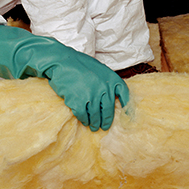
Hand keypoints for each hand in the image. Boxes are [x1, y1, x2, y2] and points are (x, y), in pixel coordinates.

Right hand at [0, 24, 129, 130]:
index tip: (126, 116)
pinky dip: (84, 120)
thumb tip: (110, 97)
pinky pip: (84, 116)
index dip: (127, 107)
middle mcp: (105, 88)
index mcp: (111, 78)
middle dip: (106, 121)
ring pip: (96, 116)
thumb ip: (106, 82)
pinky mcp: (79, 102)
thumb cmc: (78, 64)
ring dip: (95, 123)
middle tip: (104, 126)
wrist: (61, 61)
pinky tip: (84, 121)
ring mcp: (92, 96)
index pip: (124, 95)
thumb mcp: (98, 69)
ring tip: (93, 126)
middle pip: (109, 110)